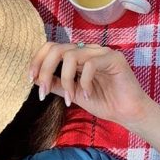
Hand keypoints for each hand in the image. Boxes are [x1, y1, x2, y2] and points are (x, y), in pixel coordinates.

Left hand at [28, 42, 156, 129]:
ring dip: (65, 80)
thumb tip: (37, 79)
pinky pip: (90, 64)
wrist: (127, 113)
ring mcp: (101, 52)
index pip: (52, 47)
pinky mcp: (114, 58)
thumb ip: (58, 85)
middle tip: (42, 93)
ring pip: (71, 55)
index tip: (32, 80)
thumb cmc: (104, 102)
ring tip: (70, 99)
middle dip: (45, 70)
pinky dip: (84, 82)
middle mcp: (88, 49)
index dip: (38, 60)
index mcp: (78, 55)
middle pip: (57, 48)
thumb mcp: (74, 94)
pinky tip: (89, 95)